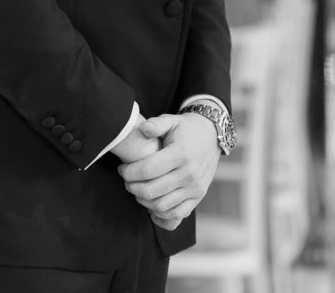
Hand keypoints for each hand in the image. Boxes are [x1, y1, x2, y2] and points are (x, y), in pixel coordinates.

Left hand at [118, 112, 220, 229]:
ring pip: (161, 206)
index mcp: (180, 153)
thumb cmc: (186, 128)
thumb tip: (142, 129)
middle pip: (152, 190)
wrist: (212, 136)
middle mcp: (189, 173)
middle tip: (127, 181)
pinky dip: (161, 215)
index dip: (129, 172)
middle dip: (132, 188)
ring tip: (137, 190)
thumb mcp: (172, 120)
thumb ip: (156, 124)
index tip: (122, 169)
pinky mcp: (198, 197)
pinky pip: (177, 215)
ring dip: (143, 201)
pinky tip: (151, 206)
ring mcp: (195, 188)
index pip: (148, 170)